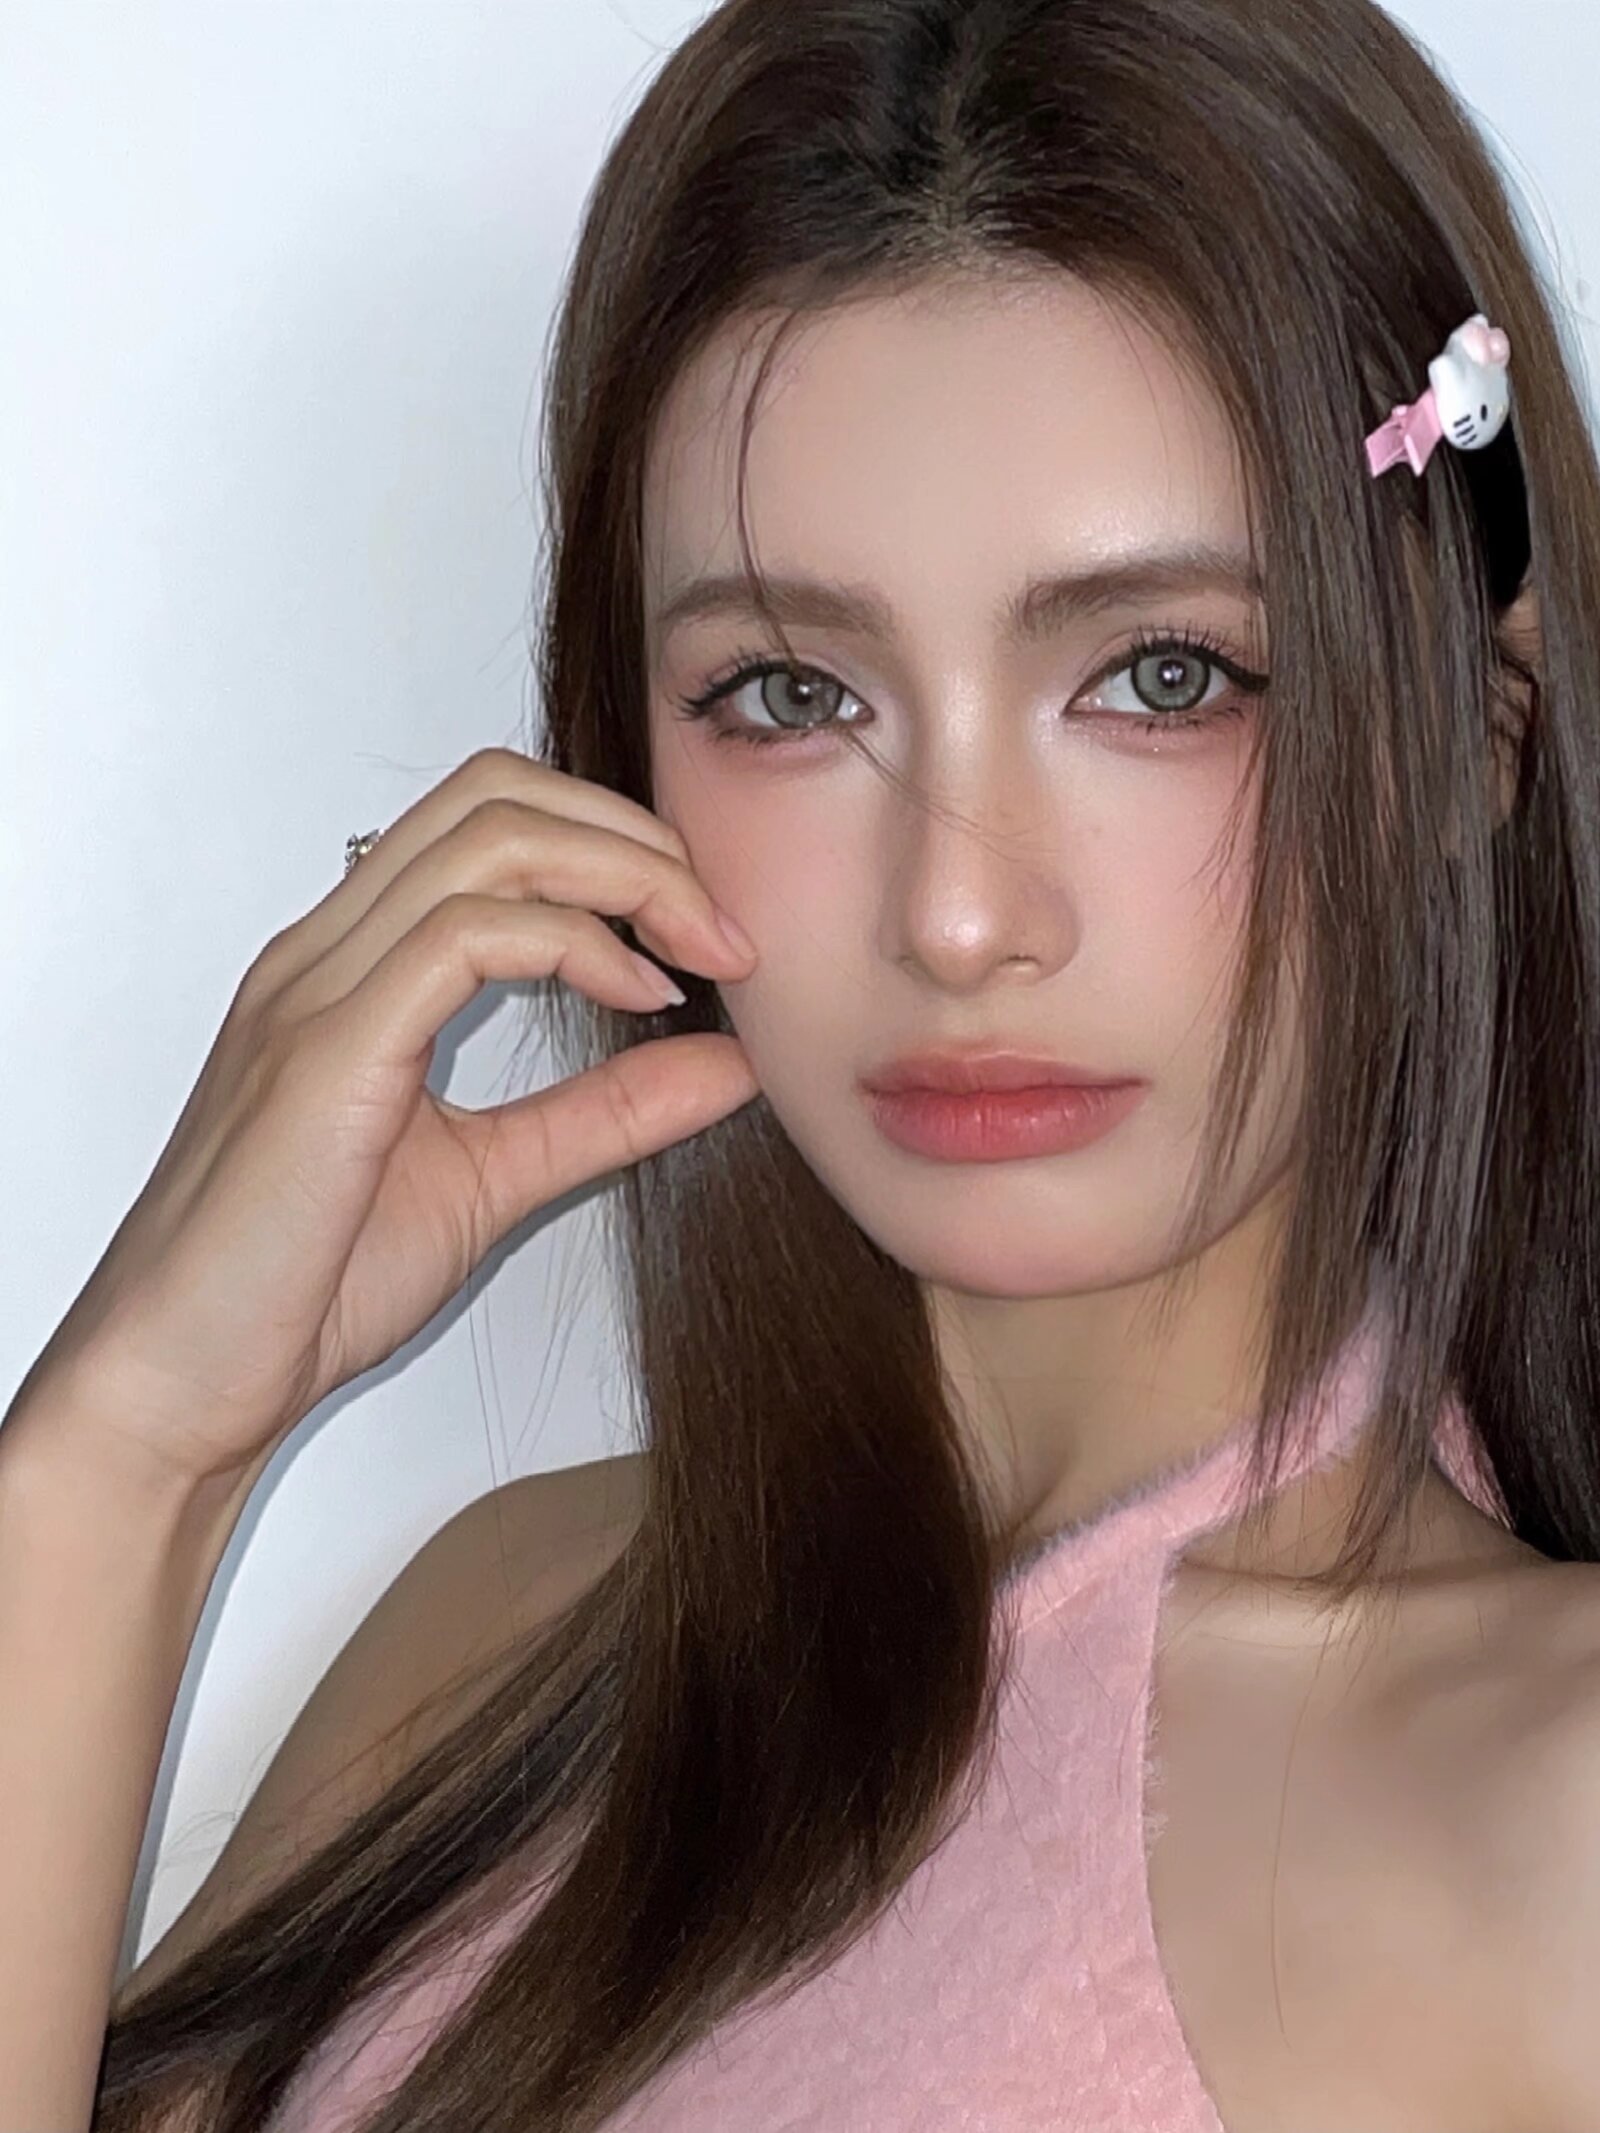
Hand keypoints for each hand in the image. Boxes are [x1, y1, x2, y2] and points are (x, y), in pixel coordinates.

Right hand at [11, 747, 758, 1498]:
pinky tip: (637, 1000)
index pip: (493, 820)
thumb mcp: (495, 1180)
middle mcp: (329, 952)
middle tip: (723, 930)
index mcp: (355, 966)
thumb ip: (606, 1115)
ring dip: (627, 877)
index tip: (709, 935)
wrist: (182, 1385)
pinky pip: (464, 934)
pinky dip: (576, 946)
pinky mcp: (326, 1048)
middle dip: (636, 838)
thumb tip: (731, 1064)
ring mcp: (319, 988)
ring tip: (702, 956)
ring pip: (492, 838)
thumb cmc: (302, 1286)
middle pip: (499, 794)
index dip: (619, 847)